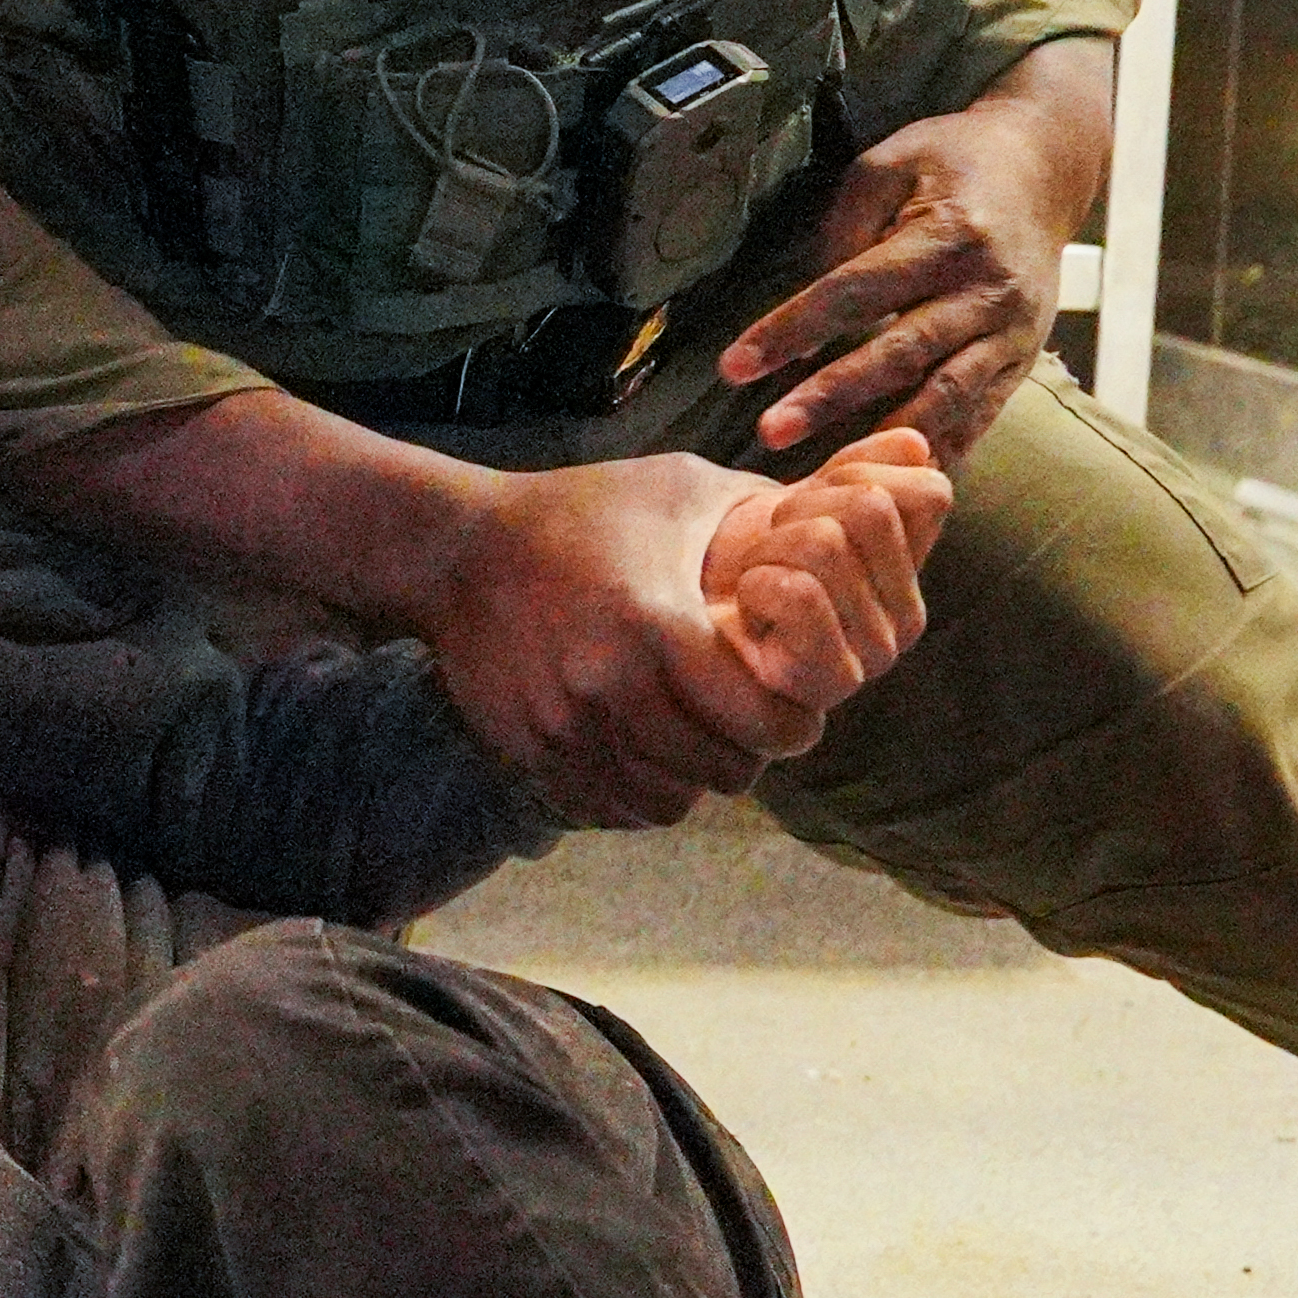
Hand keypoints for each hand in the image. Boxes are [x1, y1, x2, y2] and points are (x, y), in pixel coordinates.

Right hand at [418, 452, 819, 828]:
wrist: (455, 549)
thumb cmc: (579, 512)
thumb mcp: (676, 488)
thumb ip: (761, 512)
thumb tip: (842, 524)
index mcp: (655, 626)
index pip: (764, 724)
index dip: (792, 722)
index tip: (790, 705)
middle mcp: (607, 688)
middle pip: (724, 772)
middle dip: (747, 751)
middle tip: (743, 722)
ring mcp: (565, 729)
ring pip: (669, 802)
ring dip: (693, 777)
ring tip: (693, 737)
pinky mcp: (532, 754)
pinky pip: (613, 809)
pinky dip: (638, 790)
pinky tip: (642, 749)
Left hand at [702, 428, 949, 716]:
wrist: (693, 627)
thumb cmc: (754, 561)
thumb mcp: (808, 503)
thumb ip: (862, 470)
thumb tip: (915, 444)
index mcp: (912, 569)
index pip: (931, 492)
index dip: (855, 473)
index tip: (811, 501)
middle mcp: (909, 616)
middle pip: (871, 507)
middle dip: (796, 510)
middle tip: (771, 549)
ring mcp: (877, 654)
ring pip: (827, 544)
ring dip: (767, 552)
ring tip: (757, 582)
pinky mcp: (833, 681)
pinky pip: (801, 594)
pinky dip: (757, 588)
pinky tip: (753, 613)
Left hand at [720, 43, 1114, 464]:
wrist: (1046, 170)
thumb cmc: (952, 161)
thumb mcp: (891, 163)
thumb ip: (846, 227)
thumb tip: (810, 300)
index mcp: (949, 236)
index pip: (856, 291)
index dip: (793, 329)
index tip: (734, 367)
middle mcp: (987, 290)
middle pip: (900, 353)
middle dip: (831, 397)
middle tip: (769, 432)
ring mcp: (1011, 332)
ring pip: (944, 398)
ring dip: (881, 438)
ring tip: (826, 476)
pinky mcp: (1021, 361)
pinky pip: (978, 418)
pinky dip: (937, 453)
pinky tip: (894, 485)